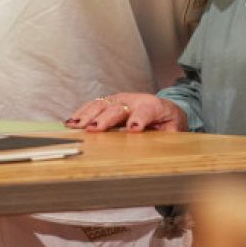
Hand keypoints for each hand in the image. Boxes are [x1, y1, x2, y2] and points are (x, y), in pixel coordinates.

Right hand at [65, 93, 187, 131]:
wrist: (165, 109)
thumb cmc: (169, 122)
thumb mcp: (175, 131)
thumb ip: (168, 136)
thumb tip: (159, 146)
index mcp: (154, 106)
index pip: (146, 110)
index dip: (139, 119)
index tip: (133, 129)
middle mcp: (135, 100)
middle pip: (118, 107)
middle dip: (105, 118)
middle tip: (93, 129)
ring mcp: (120, 99)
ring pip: (102, 104)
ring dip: (88, 114)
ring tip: (75, 125)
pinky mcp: (110, 102)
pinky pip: (93, 106)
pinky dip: (81, 113)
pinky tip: (70, 122)